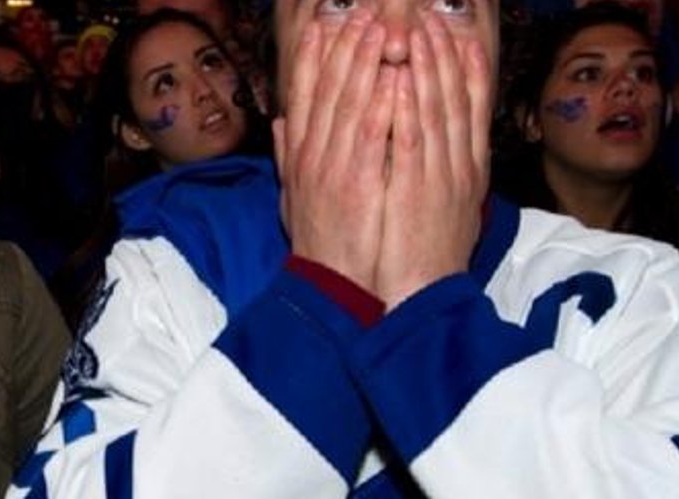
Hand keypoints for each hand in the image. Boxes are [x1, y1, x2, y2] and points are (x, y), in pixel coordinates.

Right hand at [274, 11, 394, 290]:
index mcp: (299, 158)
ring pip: (349, 104)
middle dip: (342, 47)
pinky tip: (394, 78)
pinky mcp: (359, 186)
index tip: (322, 26)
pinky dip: (382, 106)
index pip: (303, 96)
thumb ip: (289, 158)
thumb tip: (284, 123)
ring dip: (364, 63)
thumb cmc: (321, 246)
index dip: (311, 57)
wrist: (331, 289)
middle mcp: (312, 158)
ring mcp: (335, 170)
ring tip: (380, 29)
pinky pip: (372, 137)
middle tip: (360, 13)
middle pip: (326, 91)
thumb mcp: (293, 200)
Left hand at [373, 14, 487, 306]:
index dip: (468, 70)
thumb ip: (429, 173)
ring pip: (437, 111)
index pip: (472, 111)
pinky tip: (400, 78)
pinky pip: (412, 140)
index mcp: (467, 171)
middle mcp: (461, 168)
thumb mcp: (443, 212)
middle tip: (436, 20)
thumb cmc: (425, 260)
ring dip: (429, 68)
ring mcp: (441, 177)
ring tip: (419, 31)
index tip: (461, 38)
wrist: (424, 298)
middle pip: (458, 101)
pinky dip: (409, 107)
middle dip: (447, 56)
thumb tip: (422, 147)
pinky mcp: (417, 190)